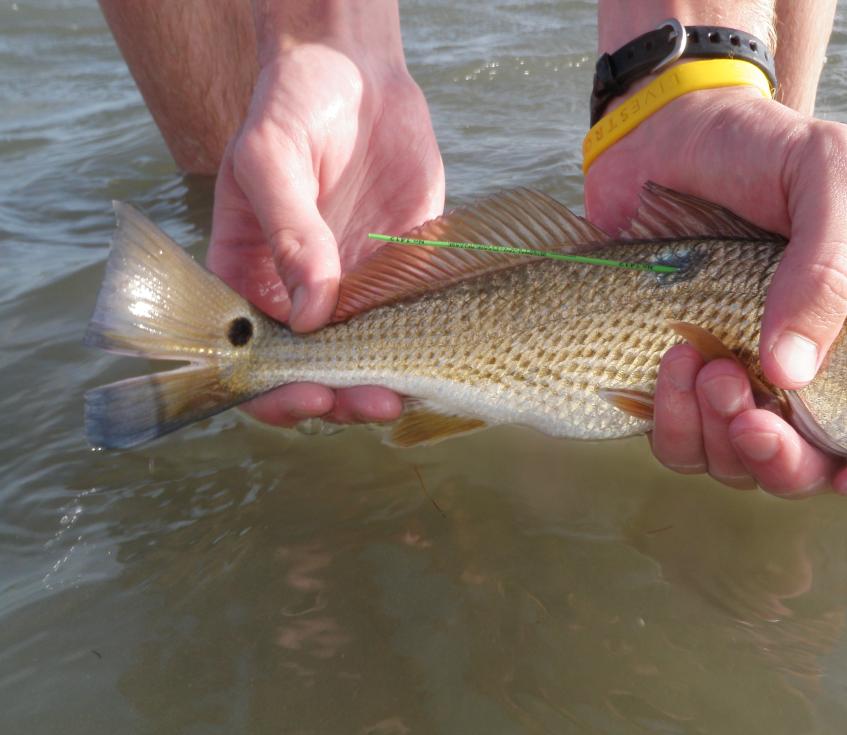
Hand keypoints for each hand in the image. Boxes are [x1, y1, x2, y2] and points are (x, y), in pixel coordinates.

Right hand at [207, 43, 443, 425]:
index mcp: (252, 275)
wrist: (355, 72)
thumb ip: (288, 234)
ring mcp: (355, 285)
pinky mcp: (404, 270)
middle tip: (375, 401)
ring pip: (371, 355)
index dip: (277, 389)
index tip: (309, 397)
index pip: (257, 354)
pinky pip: (415, 318)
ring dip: (388, 380)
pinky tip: (445, 358)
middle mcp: (302, 292)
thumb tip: (310, 315)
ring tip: (411, 389)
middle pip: (319, 369)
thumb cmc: (291, 107)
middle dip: (343, 396)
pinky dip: (429, 344)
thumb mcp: (270, 161)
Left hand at [585, 88, 846, 497]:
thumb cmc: (760, 148)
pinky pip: (682, 445)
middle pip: (814, 472)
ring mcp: (744, 384)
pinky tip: (671, 360)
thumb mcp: (827, 175)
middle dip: (782, 459)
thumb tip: (795, 375)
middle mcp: (812, 376)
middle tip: (747, 405)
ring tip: (699, 359)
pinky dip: (672, 420)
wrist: (664, 131)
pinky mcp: (679, 385)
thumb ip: (831, 267)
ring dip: (721, 434)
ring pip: (742, 468)